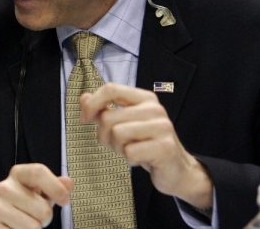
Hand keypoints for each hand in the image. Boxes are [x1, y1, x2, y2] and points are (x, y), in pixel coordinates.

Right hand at [0, 163, 72, 228]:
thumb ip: (56, 187)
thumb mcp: (41, 192)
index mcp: (17, 174)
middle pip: (43, 210)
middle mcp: (3, 187)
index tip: (65, 201)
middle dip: (45, 219)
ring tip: (26, 224)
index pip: (38, 172)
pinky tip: (14, 228)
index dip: (56, 187)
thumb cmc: (25, 202)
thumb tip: (68, 182)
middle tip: (36, 216)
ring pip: (33, 228)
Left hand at [80, 82, 212, 208]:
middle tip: (116, 144)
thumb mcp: (122, 123)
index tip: (84, 119)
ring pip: (117, 133)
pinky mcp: (165, 147)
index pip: (111, 89)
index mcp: (144, 98)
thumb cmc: (144, 144)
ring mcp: (162, 127)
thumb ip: (103, 109)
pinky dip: (129, 159)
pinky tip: (140, 159)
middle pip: (108, 116)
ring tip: (130, 150)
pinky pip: (130, 152)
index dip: (92, 104)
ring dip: (117, 148)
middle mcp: (155, 109)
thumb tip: (83, 97)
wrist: (176, 170)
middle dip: (104, 135)